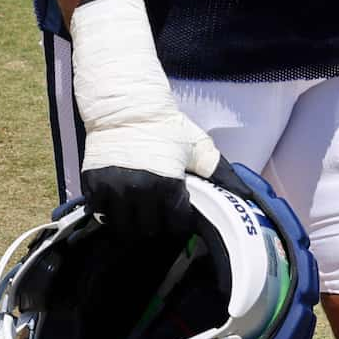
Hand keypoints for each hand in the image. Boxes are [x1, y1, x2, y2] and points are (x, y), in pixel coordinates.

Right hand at [69, 0, 217, 241]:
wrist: (127, 108)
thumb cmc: (166, 127)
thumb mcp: (197, 147)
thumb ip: (220, 172)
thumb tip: (245, 194)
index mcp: (167, 185)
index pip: (175, 223)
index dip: (179, 220)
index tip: (177, 214)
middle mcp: (140, 192)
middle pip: (148, 230)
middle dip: (155, 225)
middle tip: (157, 215)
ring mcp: (114, 190)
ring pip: (124, 227)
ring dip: (132, 223)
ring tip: (138, 214)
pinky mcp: (94, 186)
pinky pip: (102, 213)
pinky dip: (111, 213)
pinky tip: (119, 205)